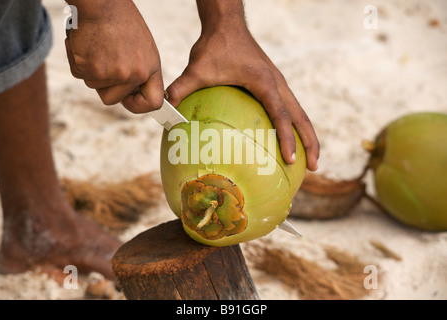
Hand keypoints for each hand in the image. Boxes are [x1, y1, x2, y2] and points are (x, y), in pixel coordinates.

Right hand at [65, 0, 163, 112]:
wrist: (100, 1)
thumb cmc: (119, 20)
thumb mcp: (141, 47)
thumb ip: (139, 70)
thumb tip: (132, 95)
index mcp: (150, 67)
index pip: (153, 102)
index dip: (138, 104)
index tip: (128, 99)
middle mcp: (135, 74)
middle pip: (113, 99)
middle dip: (104, 85)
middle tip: (102, 61)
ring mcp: (114, 73)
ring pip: (94, 86)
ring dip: (90, 69)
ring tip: (97, 45)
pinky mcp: (93, 69)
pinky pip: (79, 75)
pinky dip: (77, 60)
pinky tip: (84, 43)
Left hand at [166, 2, 318, 169]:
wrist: (227, 23)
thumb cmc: (215, 45)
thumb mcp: (196, 68)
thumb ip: (181, 88)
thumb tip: (165, 109)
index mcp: (264, 83)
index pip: (281, 116)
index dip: (287, 139)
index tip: (291, 160)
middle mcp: (277, 83)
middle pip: (302, 117)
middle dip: (311, 142)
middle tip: (314, 167)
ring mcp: (278, 83)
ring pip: (300, 112)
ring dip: (307, 134)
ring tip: (310, 159)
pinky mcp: (273, 83)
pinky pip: (289, 107)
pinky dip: (294, 125)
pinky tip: (287, 139)